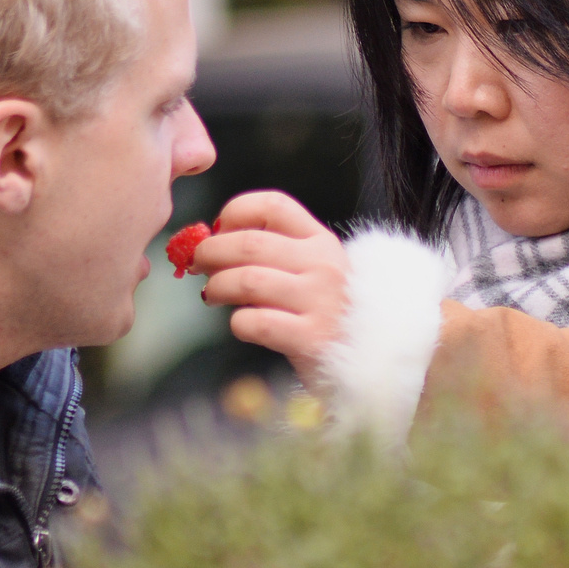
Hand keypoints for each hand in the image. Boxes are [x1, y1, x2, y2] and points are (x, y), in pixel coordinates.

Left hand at [195, 191, 349, 390]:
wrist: (370, 362)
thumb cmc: (326, 314)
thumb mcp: (314, 271)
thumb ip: (275, 252)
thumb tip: (211, 239)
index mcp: (322, 241)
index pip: (274, 205)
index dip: (236, 211)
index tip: (219, 228)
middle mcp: (324, 265)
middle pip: (250, 243)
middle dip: (211, 251)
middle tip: (198, 264)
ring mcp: (321, 302)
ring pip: (246, 281)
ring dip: (217, 286)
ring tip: (211, 295)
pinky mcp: (312, 339)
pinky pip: (255, 322)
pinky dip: (237, 322)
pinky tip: (241, 324)